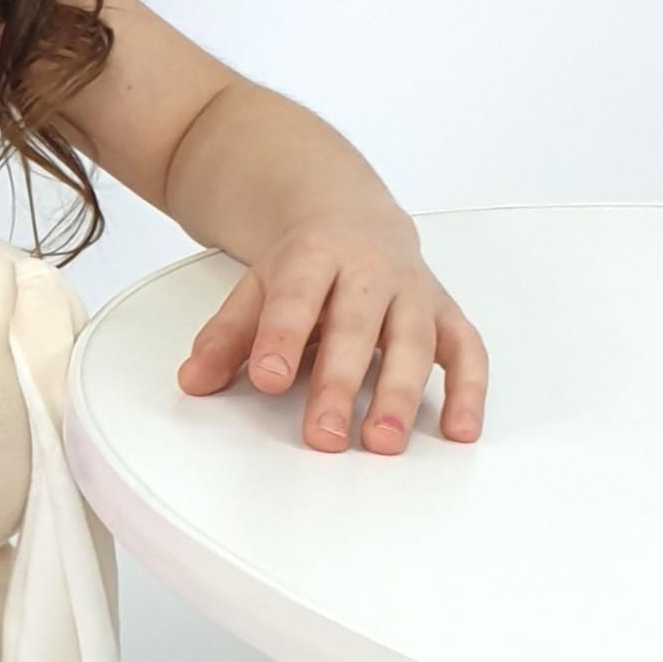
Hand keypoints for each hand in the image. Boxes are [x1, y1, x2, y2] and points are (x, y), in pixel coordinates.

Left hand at [177, 212, 487, 452]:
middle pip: (356, 327)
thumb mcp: (255, 288)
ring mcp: (414, 291)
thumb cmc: (305, 267)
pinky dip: (469, 390)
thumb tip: (193, 381)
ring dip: (401, 394)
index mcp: (316, 257)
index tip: (267, 379)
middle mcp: (372, 271)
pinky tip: (460, 430)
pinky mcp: (447, 313)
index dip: (282, 338)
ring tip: (383, 443)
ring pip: (414, 341)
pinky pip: (467, 349)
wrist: (355, 218)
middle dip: (339, 383)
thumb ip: (226, 335)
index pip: (297, 298)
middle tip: (324, 437)